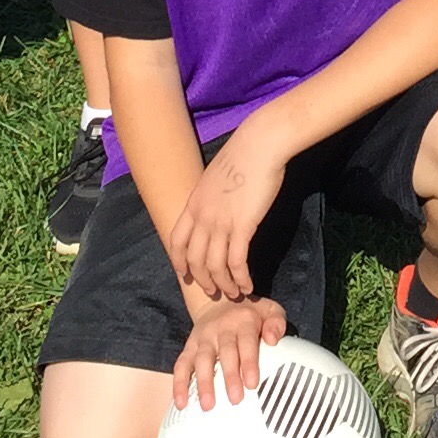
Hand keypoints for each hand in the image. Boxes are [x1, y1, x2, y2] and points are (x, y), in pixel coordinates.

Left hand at [166, 125, 289, 302]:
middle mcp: (203, 216)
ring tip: (234, 292)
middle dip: (203, 280)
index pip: (177, 241)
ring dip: (224, 284)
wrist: (260, 145)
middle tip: (214, 292)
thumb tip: (216, 206)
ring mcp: (221, 222)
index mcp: (194, 203)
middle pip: (194, 259)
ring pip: (215, 266)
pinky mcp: (243, 226)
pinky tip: (248, 284)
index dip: (179, 261)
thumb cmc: (244, 156)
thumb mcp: (216, 177)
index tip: (185, 275)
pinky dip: (241, 277)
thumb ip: (211, 196)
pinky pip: (237, 261)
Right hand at [169, 297, 287, 411]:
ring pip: (202, 359)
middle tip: (235, 399)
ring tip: (208, 405)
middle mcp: (221, 328)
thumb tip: (273, 340)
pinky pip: (182, 364)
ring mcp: (203, 337)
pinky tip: (181, 402)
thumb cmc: (250, 314)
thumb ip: (276, 323)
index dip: (249, 362)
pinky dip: (179, 383)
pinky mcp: (189, 346)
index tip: (252, 383)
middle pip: (225, 352)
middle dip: (229, 376)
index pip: (246, 342)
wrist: (219, 302)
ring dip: (204, 382)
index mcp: (243, 320)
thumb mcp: (269, 310)